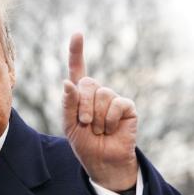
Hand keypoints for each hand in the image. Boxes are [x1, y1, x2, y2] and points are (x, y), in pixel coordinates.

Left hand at [63, 33, 137, 190]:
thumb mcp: (69, 125)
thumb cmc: (84, 143)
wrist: (102, 160)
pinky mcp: (126, 107)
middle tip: (84, 123)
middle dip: (83, 106)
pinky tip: (111, 130)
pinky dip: (109, 120)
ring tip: (98, 130)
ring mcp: (112, 98)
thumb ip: (68, 104)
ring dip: (96, 117)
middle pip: (88, 83)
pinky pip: (116, 104)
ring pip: (102, 94)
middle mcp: (97, 92)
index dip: (77, 52)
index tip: (78, 34)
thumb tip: (67, 82)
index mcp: (80, 95)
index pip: (78, 69)